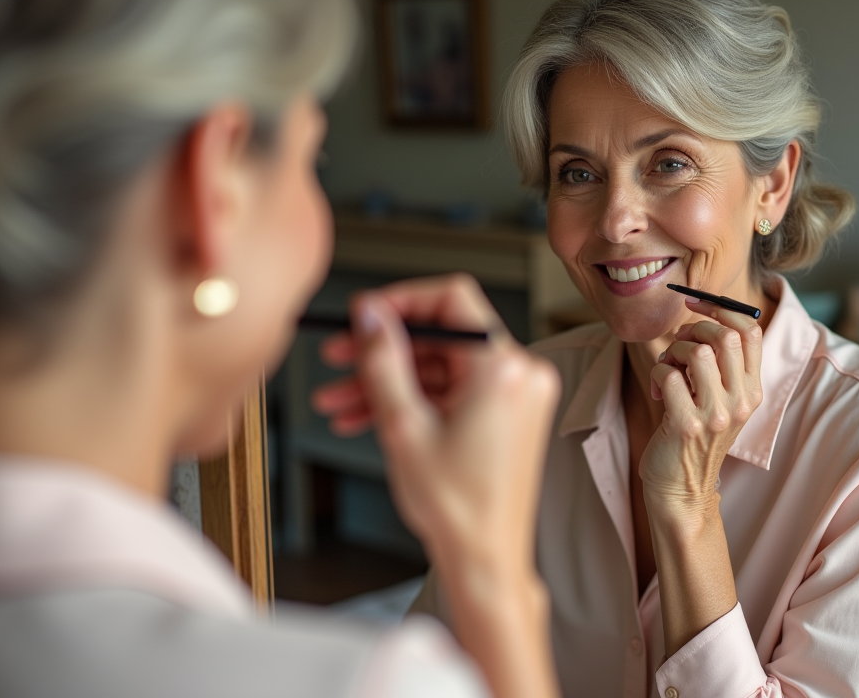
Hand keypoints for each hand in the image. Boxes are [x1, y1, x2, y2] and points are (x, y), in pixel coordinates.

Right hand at [311, 274, 560, 567]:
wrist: (485, 559)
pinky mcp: (506, 414)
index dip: (401, 301)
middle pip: (441, 336)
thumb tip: (370, 315)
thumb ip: (383, 361)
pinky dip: (413, 399)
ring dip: (389, 380)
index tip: (365, 314)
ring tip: (339, 399)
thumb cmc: (458, 507)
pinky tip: (366, 416)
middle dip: (384, 349)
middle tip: (340, 355)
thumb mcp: (404, 426)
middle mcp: (519, 374)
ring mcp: (515, 395)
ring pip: (440, 367)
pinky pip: (453, 391)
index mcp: (503, 369)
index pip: (452, 299)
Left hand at [641, 301, 763, 513]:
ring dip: (671, 353)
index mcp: (753, 389)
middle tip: (678, 347)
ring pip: (696, 352)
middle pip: (725, 336)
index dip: (721, 309)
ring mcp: (716, 415)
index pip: (751, 331)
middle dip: (693, 330)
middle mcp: (742, 401)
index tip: (695, 305)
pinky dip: (657, 374)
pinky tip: (658, 391)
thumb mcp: (719, 400)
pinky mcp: (687, 425)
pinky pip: (668, 375)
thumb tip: (697, 315)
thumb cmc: (694, 436)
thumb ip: (718, 364)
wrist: (682, 489)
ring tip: (667, 371)